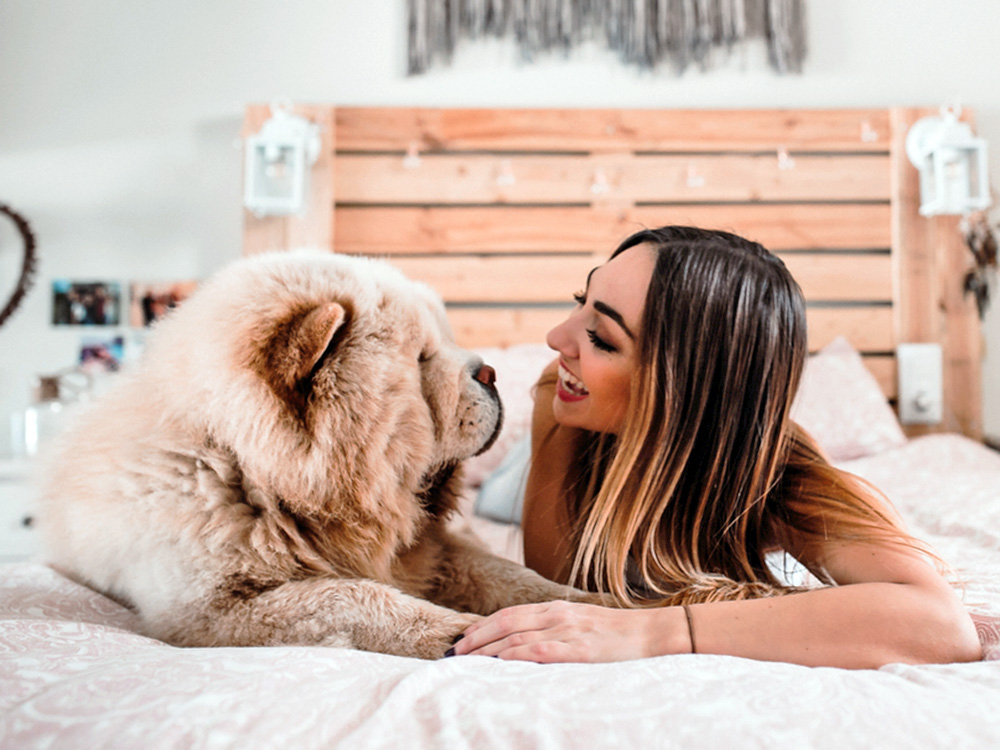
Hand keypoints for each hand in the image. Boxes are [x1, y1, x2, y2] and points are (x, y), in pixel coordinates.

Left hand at [448, 600, 687, 662]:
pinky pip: (540, 650)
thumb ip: (553, 629)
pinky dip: (516, 655)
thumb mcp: (580, 625)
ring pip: (516, 636)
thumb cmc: (617, 635)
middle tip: (453, 653)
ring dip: (487, 650)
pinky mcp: (579, 650)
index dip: (481, 626)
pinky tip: (500, 663)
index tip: (462, 639)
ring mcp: (567, 631)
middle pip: (505, 623)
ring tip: (466, 663)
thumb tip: (524, 644)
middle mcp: (557, 615)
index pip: (508, 614)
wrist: (652, 635)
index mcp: (556, 609)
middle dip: (476, 638)